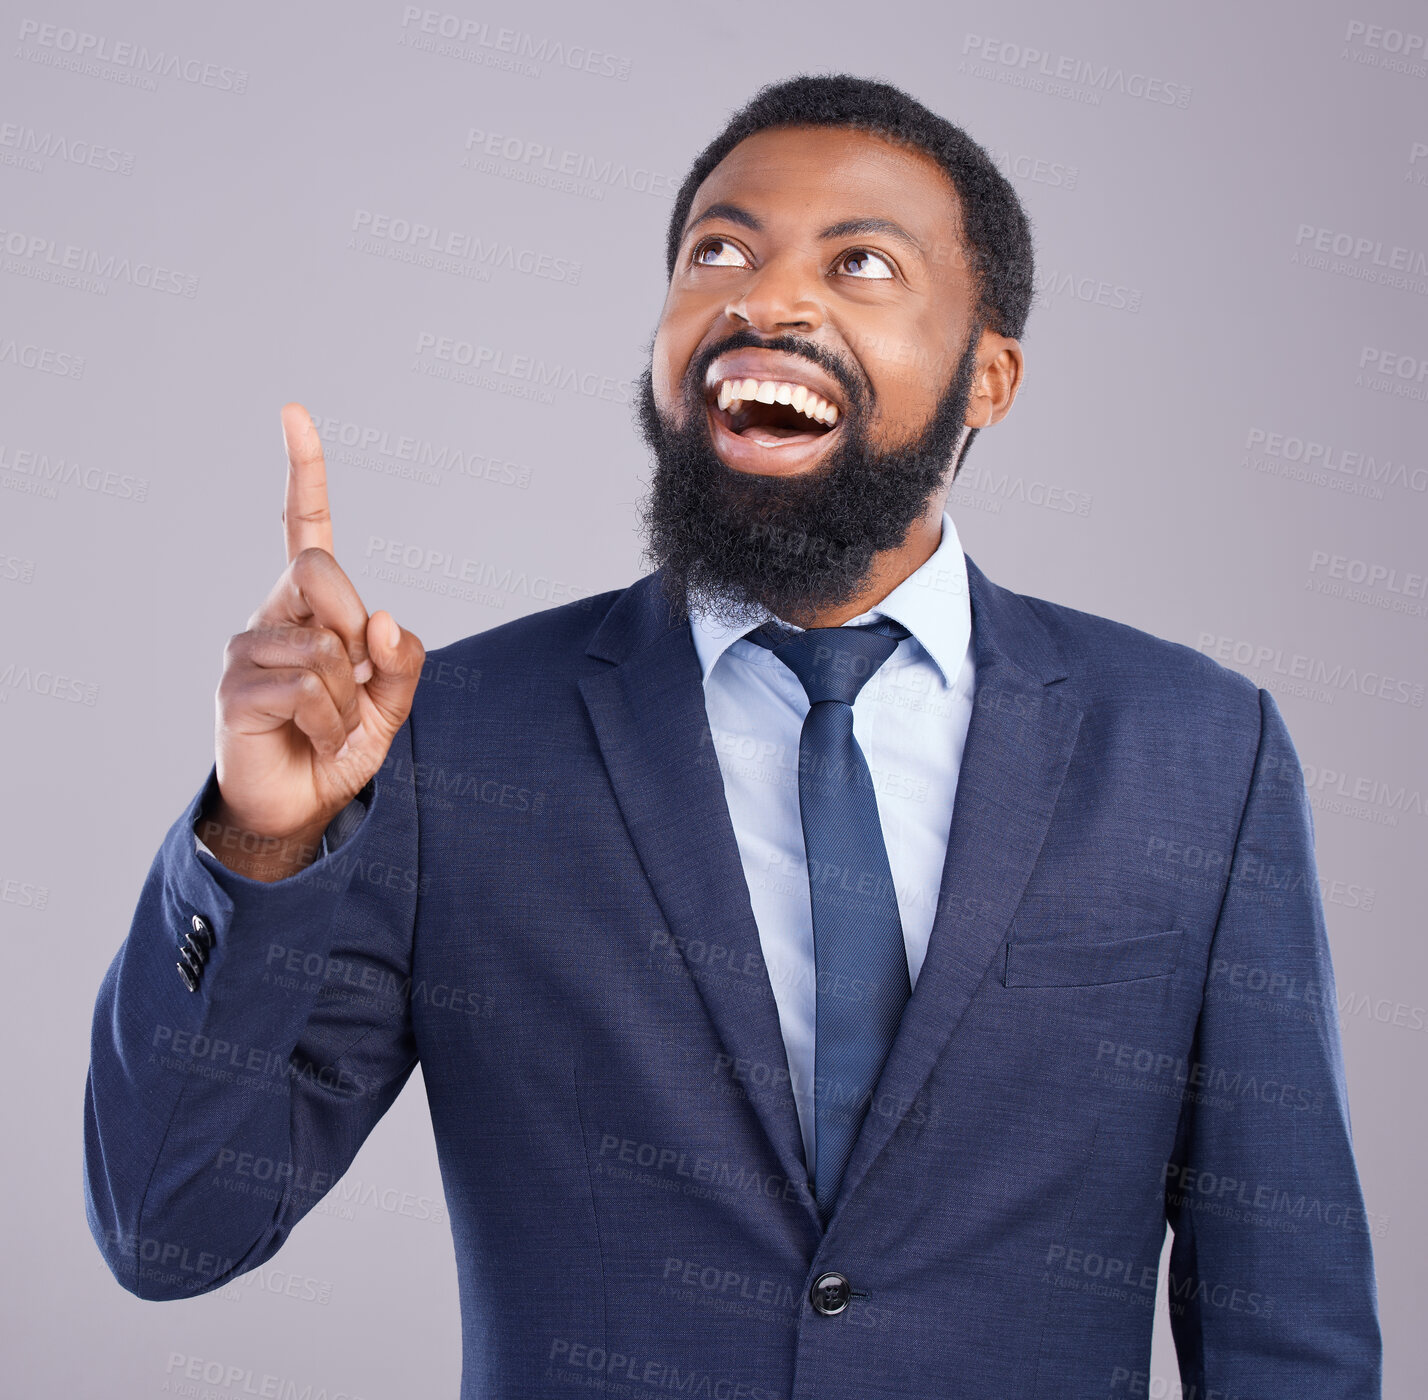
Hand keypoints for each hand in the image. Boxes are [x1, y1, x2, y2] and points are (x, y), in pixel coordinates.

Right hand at [203, 403, 424, 874]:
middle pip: (320, 569)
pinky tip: (316, 740)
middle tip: (357, 673)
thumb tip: (381, 616)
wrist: (299, 807)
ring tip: (333, 727)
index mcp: (310, 607)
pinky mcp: (236, 688)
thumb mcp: (391, 702)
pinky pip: (310, 689)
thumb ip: (400, 659)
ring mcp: (247, 648)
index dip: (304, 471)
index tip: (293, 412)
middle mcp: (272, 614)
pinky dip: (334, 724)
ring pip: (326, 647)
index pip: (304, 527)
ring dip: (352, 700)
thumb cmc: (340, 745)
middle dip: (354, 620)